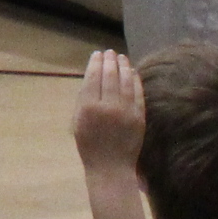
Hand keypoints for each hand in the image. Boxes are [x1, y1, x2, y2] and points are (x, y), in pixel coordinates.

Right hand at [71, 48, 145, 172]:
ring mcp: (126, 111)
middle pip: (110, 76)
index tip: (97, 54)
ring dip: (123, 66)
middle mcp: (107, 106)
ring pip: (125, 82)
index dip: (96, 63)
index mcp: (88, 107)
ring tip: (122, 57)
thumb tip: (93, 77)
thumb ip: (84, 99)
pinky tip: (133, 72)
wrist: (110, 166)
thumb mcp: (78, 122)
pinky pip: (138, 93)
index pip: (93, 77)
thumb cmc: (89, 145)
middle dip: (110, 61)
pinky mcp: (139, 117)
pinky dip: (135, 80)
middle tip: (110, 52)